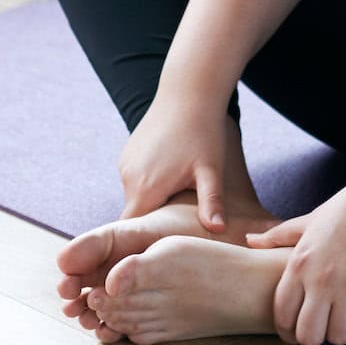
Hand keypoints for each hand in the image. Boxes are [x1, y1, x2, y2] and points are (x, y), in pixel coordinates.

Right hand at [116, 94, 236, 231]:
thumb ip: (211, 202)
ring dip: (154, 202)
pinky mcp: (128, 153)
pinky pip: (136, 180)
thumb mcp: (211, 169)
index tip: (158, 254)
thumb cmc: (203, 131)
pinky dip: (150, 185)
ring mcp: (126, 164)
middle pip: (137, 216)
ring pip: (137, 197)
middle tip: (179, 231)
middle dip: (155, 224)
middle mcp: (128, 177)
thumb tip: (219, 230)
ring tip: (180, 201)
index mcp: (146, 188)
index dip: (144, 244)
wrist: (188, 90)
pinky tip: (173, 177)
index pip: (134, 231)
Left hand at [242, 185, 345, 344]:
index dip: (288, 332)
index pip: (282, 315)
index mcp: (300, 264)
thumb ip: (278, 235)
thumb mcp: (310, 220)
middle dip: (317, 338)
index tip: (298, 333)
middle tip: (328, 329)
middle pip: (308, 336)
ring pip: (340, 337)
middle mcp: (321, 279)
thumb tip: (249, 239)